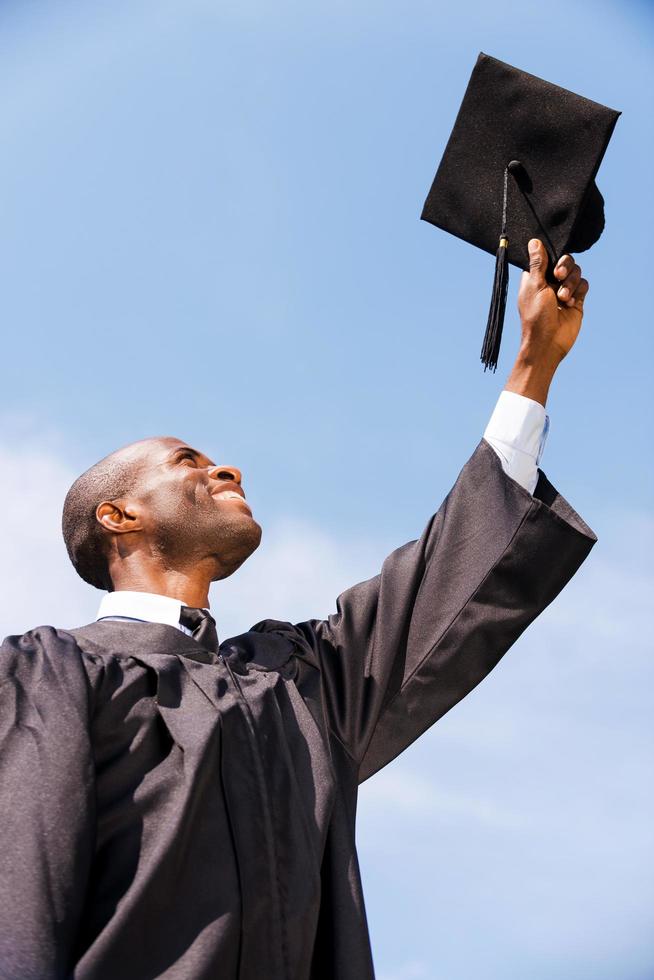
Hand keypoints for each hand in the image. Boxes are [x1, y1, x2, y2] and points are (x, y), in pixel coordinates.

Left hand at [517, 238, 588, 366]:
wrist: (548, 342)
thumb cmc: (535, 317)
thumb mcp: (534, 286)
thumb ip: (537, 263)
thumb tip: (533, 241)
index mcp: (535, 277)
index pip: (547, 255)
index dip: (551, 255)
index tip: (550, 261)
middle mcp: (549, 281)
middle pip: (565, 260)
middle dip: (564, 266)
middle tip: (558, 275)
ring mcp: (564, 290)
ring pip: (576, 271)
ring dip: (570, 282)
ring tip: (562, 298)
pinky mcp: (576, 299)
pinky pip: (583, 283)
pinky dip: (578, 290)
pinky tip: (569, 303)